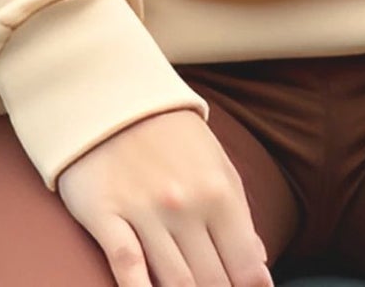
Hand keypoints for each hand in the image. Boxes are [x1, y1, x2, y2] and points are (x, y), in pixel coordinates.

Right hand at [55, 106, 275, 286]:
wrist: (112, 96)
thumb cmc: (170, 136)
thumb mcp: (216, 164)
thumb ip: (239, 215)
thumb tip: (258, 264)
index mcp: (219, 192)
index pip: (246, 265)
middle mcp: (185, 204)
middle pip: (212, 281)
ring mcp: (145, 211)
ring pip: (175, 282)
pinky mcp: (106, 215)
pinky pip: (127, 266)